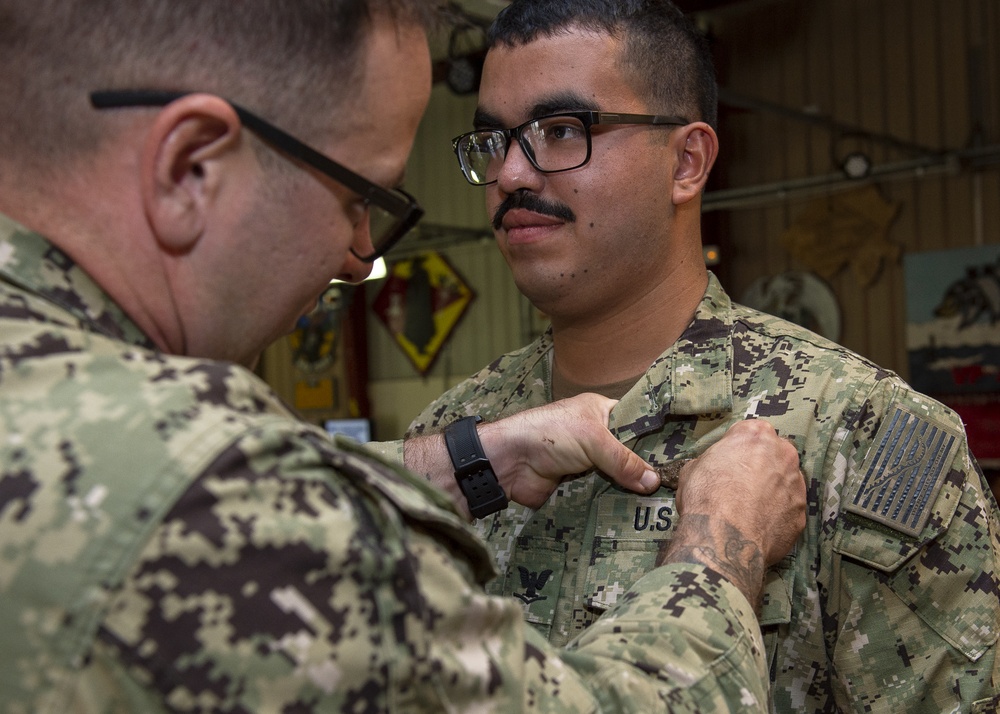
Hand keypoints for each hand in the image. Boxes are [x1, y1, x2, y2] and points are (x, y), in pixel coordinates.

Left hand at [477, 393, 660, 508]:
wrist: (510, 462)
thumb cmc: (550, 435)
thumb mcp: (593, 439)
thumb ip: (624, 460)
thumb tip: (654, 482)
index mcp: (602, 411)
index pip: (637, 420)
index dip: (658, 434)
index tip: (683, 452)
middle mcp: (597, 435)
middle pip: (630, 453)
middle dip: (647, 468)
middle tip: (677, 485)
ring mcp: (588, 462)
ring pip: (619, 476)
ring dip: (632, 489)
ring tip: (664, 504)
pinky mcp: (579, 485)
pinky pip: (604, 494)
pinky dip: (615, 502)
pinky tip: (638, 515)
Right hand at [661, 419, 805, 605]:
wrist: (724, 539)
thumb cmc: (704, 497)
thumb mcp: (692, 469)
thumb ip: (711, 461)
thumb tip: (714, 469)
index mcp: (755, 434)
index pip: (750, 432)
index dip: (737, 449)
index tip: (728, 462)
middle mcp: (783, 453)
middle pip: (775, 454)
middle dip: (762, 466)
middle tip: (741, 485)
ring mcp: (797, 484)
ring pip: (786, 481)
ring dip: (772, 490)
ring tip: (751, 510)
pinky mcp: (802, 513)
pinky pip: (789, 509)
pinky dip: (778, 515)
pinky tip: (759, 526)